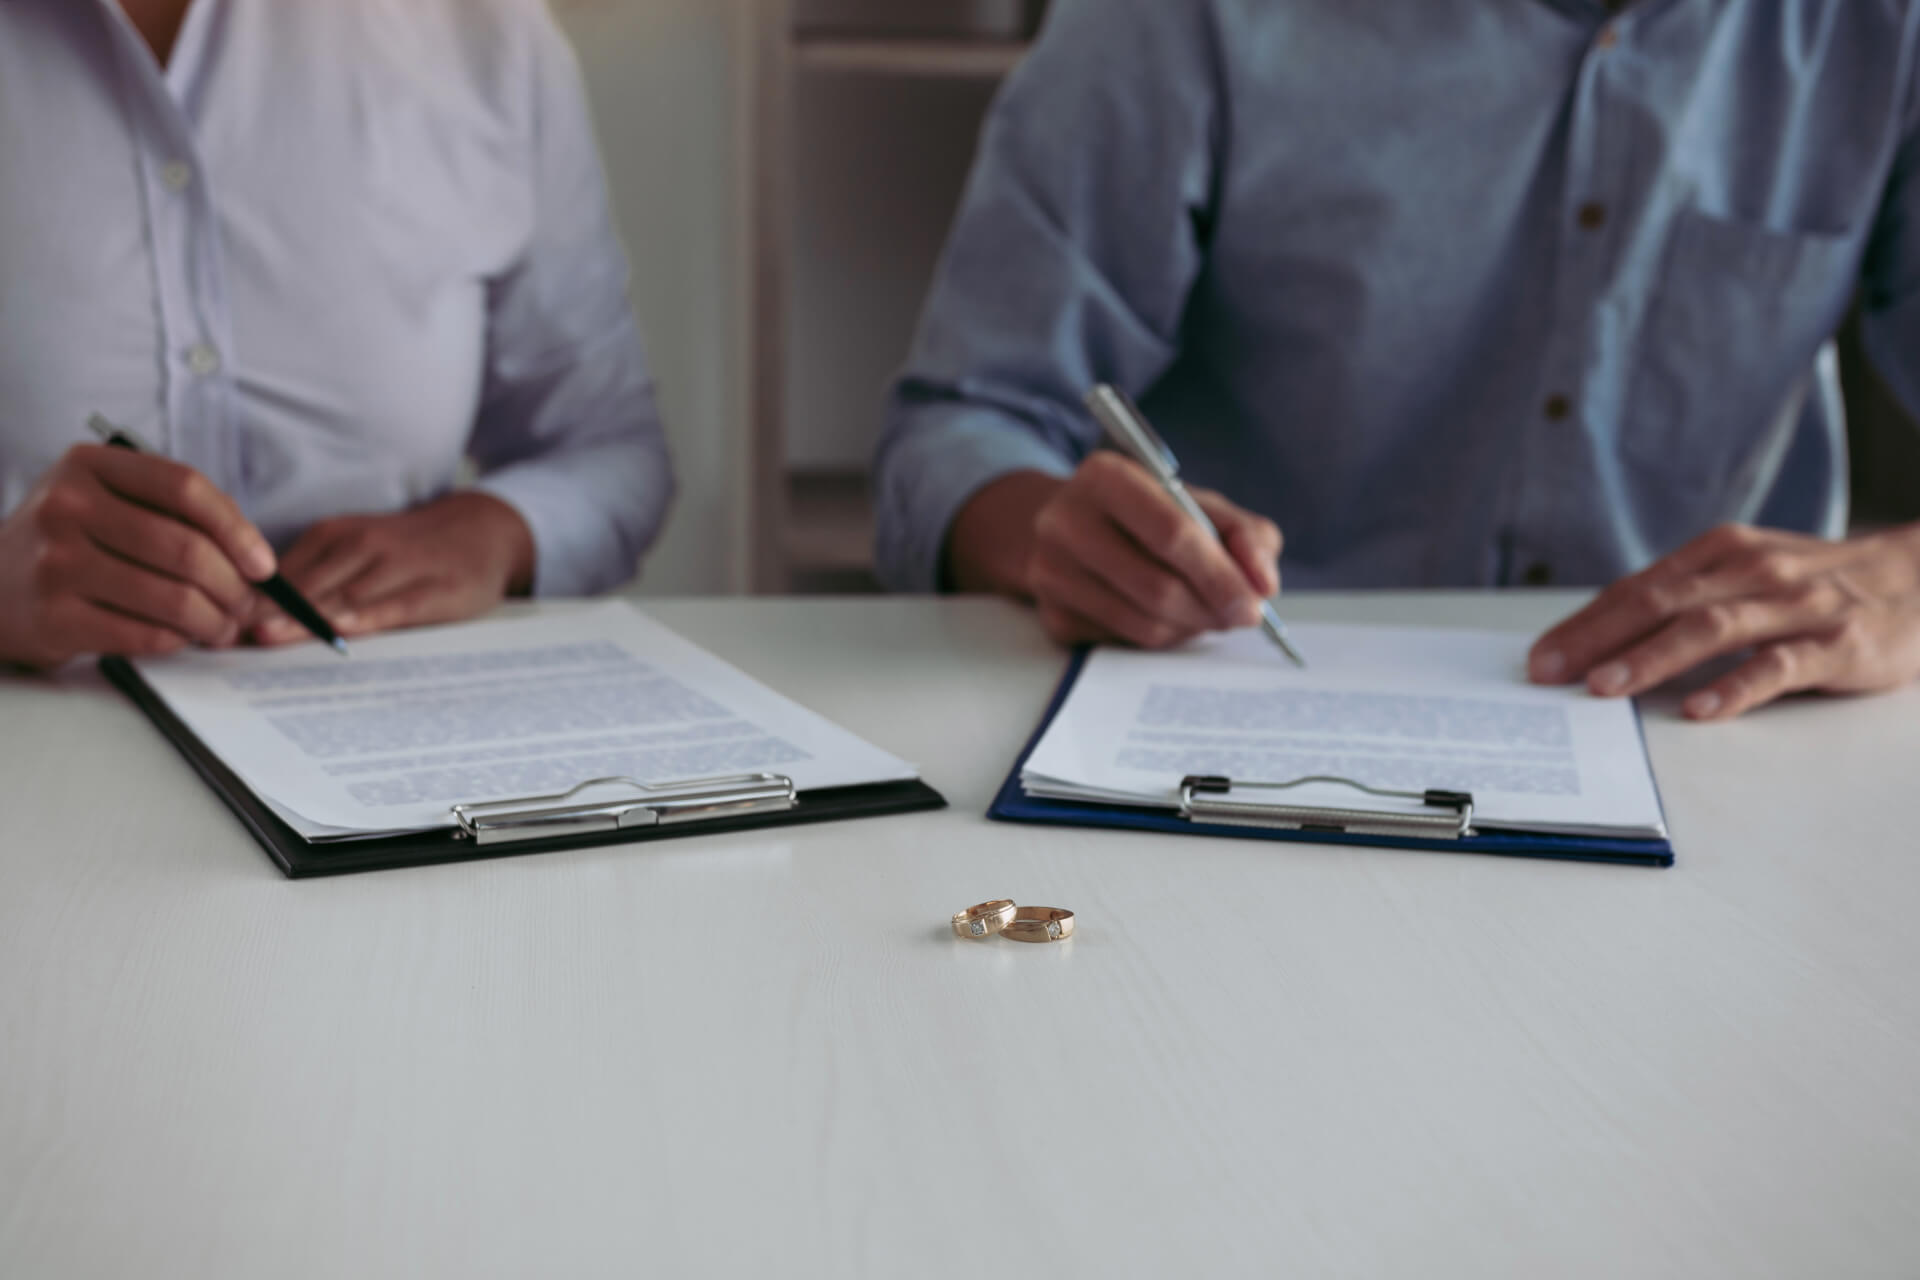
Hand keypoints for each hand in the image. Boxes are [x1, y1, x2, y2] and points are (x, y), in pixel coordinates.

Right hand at [0, 445, 275, 669]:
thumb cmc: (71, 541)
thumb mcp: (105, 499)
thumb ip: (171, 510)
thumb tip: (252, 554)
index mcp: (89, 465)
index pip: (184, 486)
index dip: (237, 528)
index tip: (263, 564)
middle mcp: (67, 507)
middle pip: (187, 549)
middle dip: (234, 587)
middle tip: (246, 606)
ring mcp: (56, 563)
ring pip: (173, 598)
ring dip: (215, 622)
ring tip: (222, 628)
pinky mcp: (54, 617)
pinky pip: (146, 635)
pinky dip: (178, 641)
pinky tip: (181, 638)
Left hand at [248, 491, 534, 644]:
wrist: (482, 531)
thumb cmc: (411, 550)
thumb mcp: (359, 548)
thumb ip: (313, 575)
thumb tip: (251, 612)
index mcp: (337, 536)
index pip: (282, 572)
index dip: (247, 598)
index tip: (212, 622)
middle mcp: (364, 545)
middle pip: (307, 584)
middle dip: (265, 610)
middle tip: (225, 634)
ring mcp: (401, 566)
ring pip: (344, 594)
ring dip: (304, 616)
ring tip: (266, 637)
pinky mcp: (437, 589)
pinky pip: (394, 605)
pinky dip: (364, 617)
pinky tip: (339, 631)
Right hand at [947, 455, 1281, 648]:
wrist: (1068, 525)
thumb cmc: (1146, 512)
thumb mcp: (1198, 502)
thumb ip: (1244, 534)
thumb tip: (1264, 585)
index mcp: (1105, 477)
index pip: (1172, 533)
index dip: (1220, 574)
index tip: (1254, 604)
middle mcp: (1065, 522)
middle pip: (1158, 587)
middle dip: (1211, 609)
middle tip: (1241, 616)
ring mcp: (1051, 573)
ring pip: (1144, 624)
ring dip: (1190, 627)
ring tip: (1207, 612)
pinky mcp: (1053, 617)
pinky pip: (1126, 643)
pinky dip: (1162, 637)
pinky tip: (1169, 617)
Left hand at [1529, 523, 1919, 719]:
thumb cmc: (1818, 583)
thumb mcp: (1748, 574)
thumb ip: (1688, 598)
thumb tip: (1606, 638)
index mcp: (1722, 552)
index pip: (1638, 587)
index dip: (1585, 622)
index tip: (1540, 658)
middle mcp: (1753, 571)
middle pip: (1661, 602)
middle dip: (1598, 638)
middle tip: (1550, 674)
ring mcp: (1797, 604)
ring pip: (1711, 629)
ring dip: (1651, 658)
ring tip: (1605, 687)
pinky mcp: (1839, 642)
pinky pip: (1780, 665)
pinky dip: (1736, 687)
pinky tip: (1699, 710)